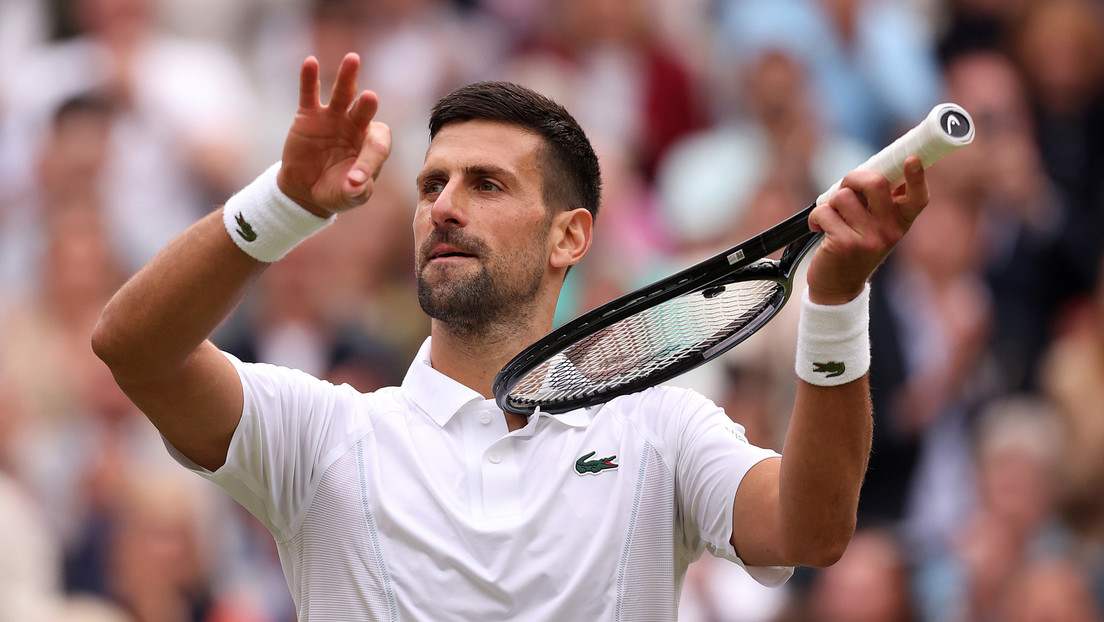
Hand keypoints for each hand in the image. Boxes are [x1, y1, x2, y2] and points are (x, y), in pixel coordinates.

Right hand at [277, 53, 392, 216]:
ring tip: (353, 59)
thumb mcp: (348, 196)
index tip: (356, 181)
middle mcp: (356, 127)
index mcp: (372, 146)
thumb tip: (355, 185)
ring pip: (343, 94)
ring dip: (347, 77)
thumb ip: (355, 191)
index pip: (377, 146)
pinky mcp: (309, 115)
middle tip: (370, 98)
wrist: (306, 190)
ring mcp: (333, 118)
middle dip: (367, 105)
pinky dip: (309, 78)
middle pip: (365, 110)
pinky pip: (310, 93)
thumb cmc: (335, 191)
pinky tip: (310, 62)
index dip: (369, 161)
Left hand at [805, 156, 928, 304]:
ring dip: (831, 202)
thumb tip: (876, 169)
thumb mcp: (877, 228)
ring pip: (844, 196)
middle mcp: (890, 231)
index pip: (918, 198)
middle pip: (875, 183)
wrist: (838, 287)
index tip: (912, 159)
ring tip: (832, 217)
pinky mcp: (844, 244)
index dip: (917, 177)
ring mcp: (869, 239)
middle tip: (845, 189)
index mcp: (901, 222)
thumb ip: (880, 202)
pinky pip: (825, 211)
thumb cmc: (856, 248)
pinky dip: (816, 216)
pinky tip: (818, 228)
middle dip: (853, 178)